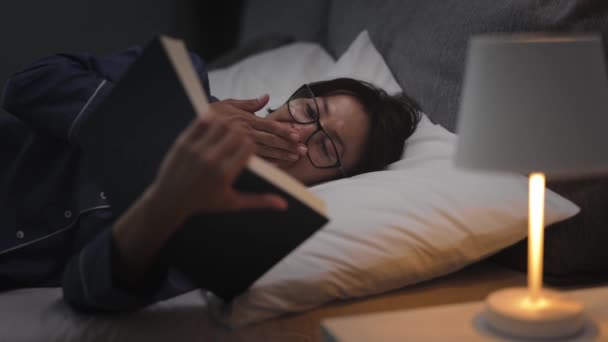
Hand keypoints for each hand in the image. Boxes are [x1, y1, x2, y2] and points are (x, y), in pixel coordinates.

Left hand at [149, 115, 287, 226]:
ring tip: (229, 130)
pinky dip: (210, 120)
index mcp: (225, 174)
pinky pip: (201, 122)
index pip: (248, 147)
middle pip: (237, 132)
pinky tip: (214, 124)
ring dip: (228, 124)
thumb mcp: (233, 203)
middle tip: (241, 135)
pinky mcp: (183, 142)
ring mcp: (195, 150)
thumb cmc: (204, 202)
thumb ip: (260, 201)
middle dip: (243, 133)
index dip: (252, 145)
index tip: (249, 147)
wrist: (170, 200)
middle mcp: (211, 160)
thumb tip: (283, 205)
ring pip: (221, 123)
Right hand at [209, 95, 307, 166]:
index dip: (284, 130)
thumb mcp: (227, 104)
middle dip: (288, 145)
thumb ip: (248, 103)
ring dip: (281, 155)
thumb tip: (266, 97)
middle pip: (270, 139)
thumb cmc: (210, 114)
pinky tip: (277, 166)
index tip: (298, 135)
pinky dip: (266, 163)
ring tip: (295, 157)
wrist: (190, 131)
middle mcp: (243, 132)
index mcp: (245, 120)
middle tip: (303, 150)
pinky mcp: (233, 157)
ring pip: (264, 151)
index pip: (269, 125)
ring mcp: (238, 146)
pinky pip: (252, 161)